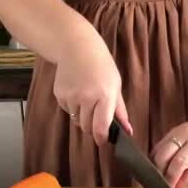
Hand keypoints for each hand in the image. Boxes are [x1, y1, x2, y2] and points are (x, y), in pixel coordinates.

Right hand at [53, 29, 130, 145]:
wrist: (77, 46)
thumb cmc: (101, 66)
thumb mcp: (115, 86)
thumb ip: (120, 111)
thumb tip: (128, 131)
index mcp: (105, 96)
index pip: (101, 128)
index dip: (101, 139)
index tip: (103, 141)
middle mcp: (87, 98)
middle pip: (87, 128)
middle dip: (92, 128)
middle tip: (96, 118)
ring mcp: (71, 96)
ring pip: (77, 121)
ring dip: (83, 117)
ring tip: (87, 100)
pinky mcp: (60, 94)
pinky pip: (68, 111)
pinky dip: (73, 108)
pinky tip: (77, 93)